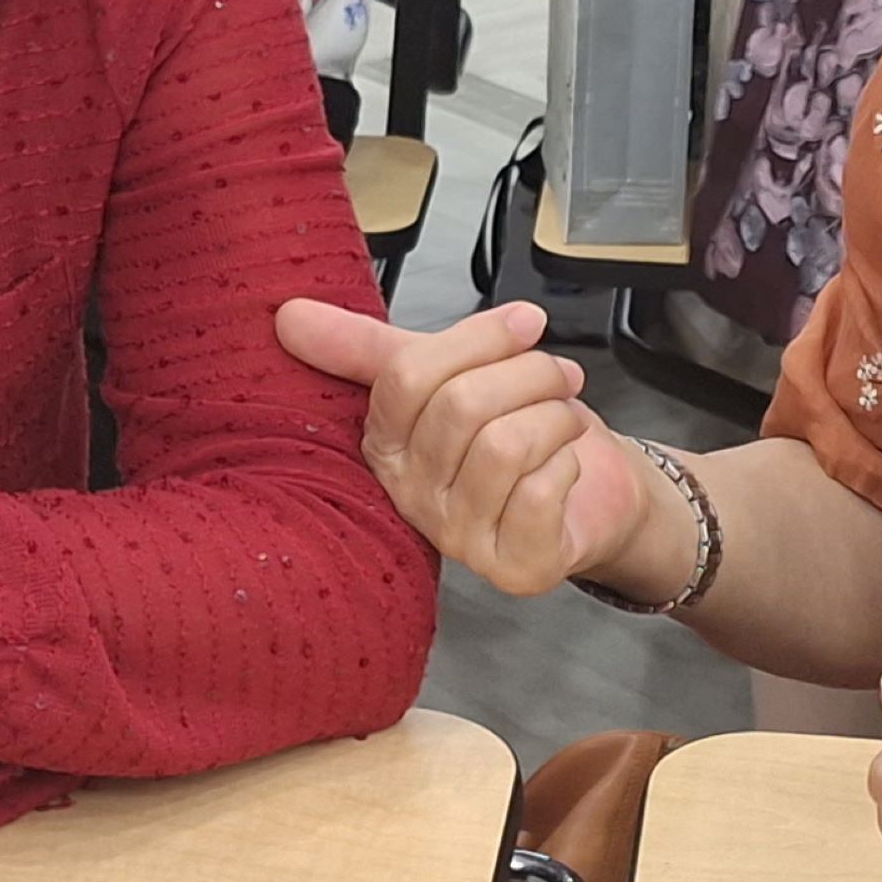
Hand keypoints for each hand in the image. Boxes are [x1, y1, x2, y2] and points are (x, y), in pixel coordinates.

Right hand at [273, 293, 664, 598]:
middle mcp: (411, 497)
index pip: (407, 377)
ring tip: (564, 417)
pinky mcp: (513, 566)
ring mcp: (459, 538)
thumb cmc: (519, 432)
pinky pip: (539, 492)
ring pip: (503, 445)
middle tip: (557, 375)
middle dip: (529, 374)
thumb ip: (368, 346)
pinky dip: (568, 463)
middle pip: (461, 406)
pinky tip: (567, 465)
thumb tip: (287, 314)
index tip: (524, 322)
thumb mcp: (447, 375)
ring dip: (554, 416)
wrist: (594, 496)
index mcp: (386, 446)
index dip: (475, 339)